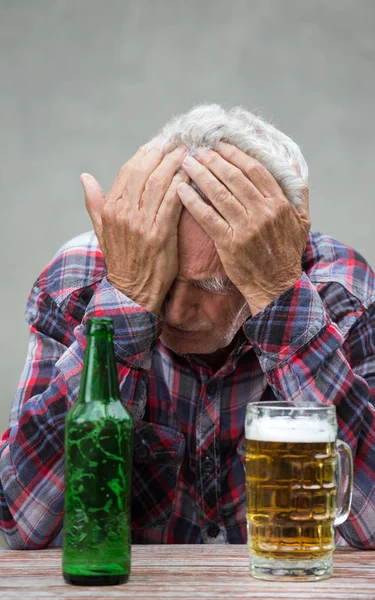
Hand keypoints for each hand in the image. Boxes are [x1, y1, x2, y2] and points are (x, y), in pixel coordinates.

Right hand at [81, 144, 188, 313]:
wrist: (132, 291)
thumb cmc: (121, 259)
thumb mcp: (101, 230)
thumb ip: (94, 202)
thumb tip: (85, 177)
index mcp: (111, 208)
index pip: (128, 171)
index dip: (145, 155)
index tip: (159, 145)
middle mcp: (124, 212)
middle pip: (145, 172)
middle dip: (162, 154)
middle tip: (178, 144)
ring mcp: (142, 223)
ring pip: (160, 183)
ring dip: (175, 165)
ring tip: (188, 154)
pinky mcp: (160, 234)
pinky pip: (173, 202)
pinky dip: (182, 186)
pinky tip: (191, 177)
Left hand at [177, 143, 310, 315]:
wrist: (277, 287)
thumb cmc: (287, 254)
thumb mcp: (302, 222)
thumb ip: (299, 194)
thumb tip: (295, 168)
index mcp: (279, 203)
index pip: (254, 170)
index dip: (235, 155)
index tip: (220, 146)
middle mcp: (263, 212)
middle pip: (233, 177)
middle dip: (213, 161)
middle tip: (197, 150)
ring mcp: (246, 227)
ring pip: (219, 194)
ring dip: (200, 175)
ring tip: (187, 163)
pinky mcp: (229, 243)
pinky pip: (208, 217)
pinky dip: (193, 202)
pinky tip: (181, 190)